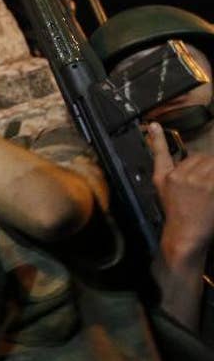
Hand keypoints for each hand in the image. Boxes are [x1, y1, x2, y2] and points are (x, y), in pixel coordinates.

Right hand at [148, 123, 213, 266]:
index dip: (156, 139)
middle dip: (207, 166)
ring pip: (213, 163)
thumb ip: (168, 172)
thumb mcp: (163, 192)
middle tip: (206, 183)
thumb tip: (174, 157)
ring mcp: (196, 181)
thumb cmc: (177, 215)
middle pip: (201, 158)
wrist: (185, 234)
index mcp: (165, 177)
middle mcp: (179, 177)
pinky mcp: (211, 187)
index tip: (153, 126)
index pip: (161, 154)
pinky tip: (212, 189)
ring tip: (208, 188)